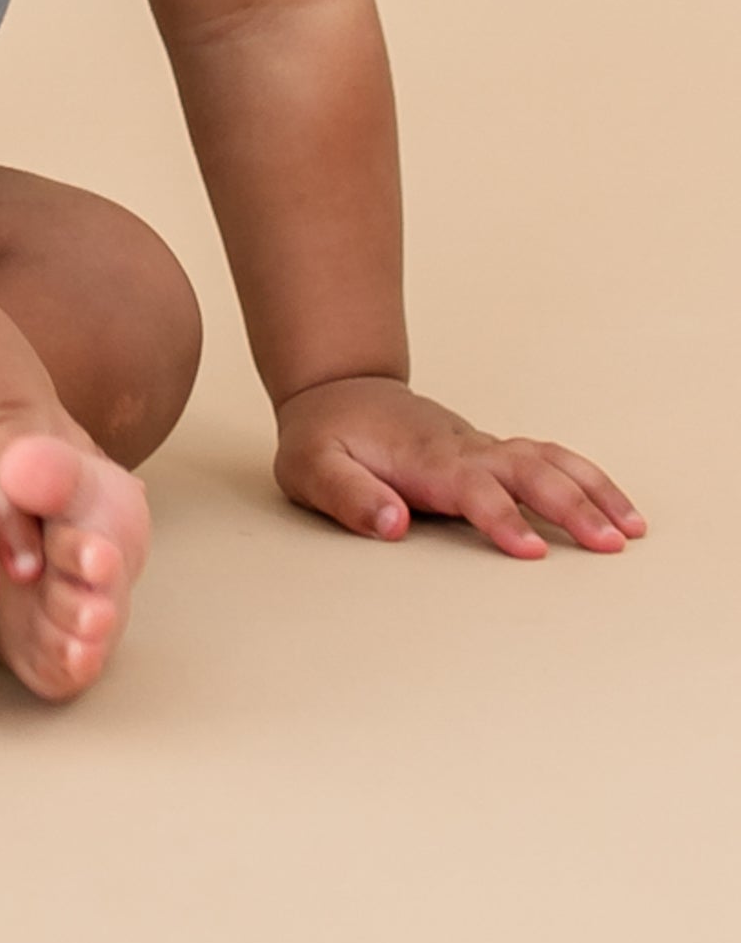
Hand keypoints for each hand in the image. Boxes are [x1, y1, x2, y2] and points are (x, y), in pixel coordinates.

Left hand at [276, 376, 642, 557]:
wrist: (338, 390)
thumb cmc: (325, 435)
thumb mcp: (310, 466)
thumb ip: (347, 495)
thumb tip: (392, 524)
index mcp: (423, 458)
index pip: (472, 487)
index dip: (502, 517)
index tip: (532, 552)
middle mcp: (462, 449)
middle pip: (526, 470)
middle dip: (570, 506)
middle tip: (609, 545)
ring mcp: (481, 447)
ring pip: (546, 458)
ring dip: (591, 490)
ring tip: (631, 530)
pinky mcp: (491, 452)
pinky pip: (547, 458)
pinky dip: (587, 478)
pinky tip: (617, 509)